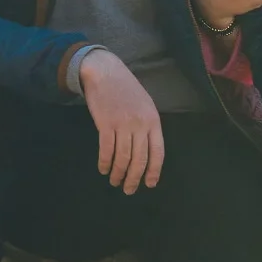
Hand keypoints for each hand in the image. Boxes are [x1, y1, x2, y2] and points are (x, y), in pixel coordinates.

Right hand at [78, 50, 164, 193]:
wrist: (105, 72)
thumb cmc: (125, 89)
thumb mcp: (145, 105)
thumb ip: (147, 126)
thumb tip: (146, 151)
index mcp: (153, 120)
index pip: (158, 152)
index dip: (154, 170)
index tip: (149, 184)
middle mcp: (140, 124)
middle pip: (139, 159)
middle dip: (134, 178)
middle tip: (129, 190)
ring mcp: (123, 124)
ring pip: (123, 157)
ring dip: (118, 173)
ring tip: (114, 181)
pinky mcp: (105, 124)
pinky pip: (106, 150)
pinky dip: (105, 162)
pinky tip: (103, 169)